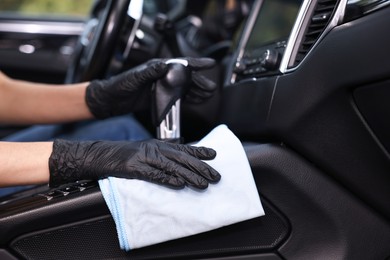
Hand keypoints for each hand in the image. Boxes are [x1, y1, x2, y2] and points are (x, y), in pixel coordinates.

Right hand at [49, 139, 220, 189]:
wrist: (101, 154)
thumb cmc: (124, 153)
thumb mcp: (146, 148)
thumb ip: (163, 150)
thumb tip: (180, 150)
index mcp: (158, 145)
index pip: (184, 148)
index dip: (200, 151)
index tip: (214, 155)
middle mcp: (154, 149)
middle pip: (182, 158)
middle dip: (201, 168)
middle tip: (216, 176)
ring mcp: (145, 157)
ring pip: (172, 167)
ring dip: (190, 176)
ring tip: (203, 184)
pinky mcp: (135, 167)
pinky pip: (154, 174)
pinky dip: (167, 180)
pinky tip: (179, 185)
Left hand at [85, 57, 216, 118]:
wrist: (110, 100)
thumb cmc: (118, 86)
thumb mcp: (133, 78)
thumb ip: (148, 72)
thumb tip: (163, 65)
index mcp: (157, 67)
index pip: (180, 63)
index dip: (196, 63)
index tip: (209, 63)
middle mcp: (162, 75)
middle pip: (185, 77)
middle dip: (200, 82)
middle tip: (211, 88)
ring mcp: (162, 86)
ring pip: (184, 87)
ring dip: (196, 91)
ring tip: (207, 95)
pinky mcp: (160, 97)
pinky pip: (177, 97)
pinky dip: (187, 99)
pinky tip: (195, 101)